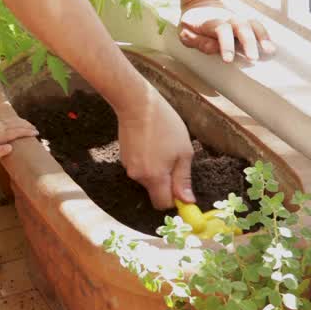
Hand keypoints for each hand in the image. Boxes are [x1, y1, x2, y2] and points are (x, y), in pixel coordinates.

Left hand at [0, 117, 37, 163]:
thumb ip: (0, 152)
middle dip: (27, 126)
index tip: (35, 133)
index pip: (16, 131)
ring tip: (32, 126)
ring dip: (23, 123)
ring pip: (13, 120)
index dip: (26, 132)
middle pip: (16, 124)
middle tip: (36, 131)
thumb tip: (9, 147)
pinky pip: (10, 120)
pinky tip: (23, 123)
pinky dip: (18, 121)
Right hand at [117, 83, 193, 209]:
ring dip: (157, 171)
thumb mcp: (183, 151)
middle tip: (175, 161)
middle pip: (155, 192)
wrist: (137, 105)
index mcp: (155, 177)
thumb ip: (183, 179)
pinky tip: (151, 144)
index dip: (175, 201)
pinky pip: (140, 169)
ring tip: (162, 148)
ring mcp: (128, 168)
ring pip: (148, 180)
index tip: (183, 191)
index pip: (163, 204)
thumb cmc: (165, 125)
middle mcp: (138, 177)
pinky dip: (147, 162)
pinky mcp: (123, 159)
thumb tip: (187, 201)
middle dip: (167, 184)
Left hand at [179, 0, 274, 63]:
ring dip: (262, 36)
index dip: (226, 45)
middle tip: (253, 58)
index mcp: (211, 23)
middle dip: (248, 42)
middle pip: (241, 27)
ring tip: (270, 50)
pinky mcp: (244, 22)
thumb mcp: (186, 33)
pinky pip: (257, 26)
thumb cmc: (192, 24)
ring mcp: (237, 19)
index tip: (229, 60)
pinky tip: (271, 47)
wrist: (200, 4)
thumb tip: (215, 48)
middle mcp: (227, 19)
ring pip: (252, 24)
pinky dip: (265, 35)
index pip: (221, 31)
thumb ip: (198, 41)